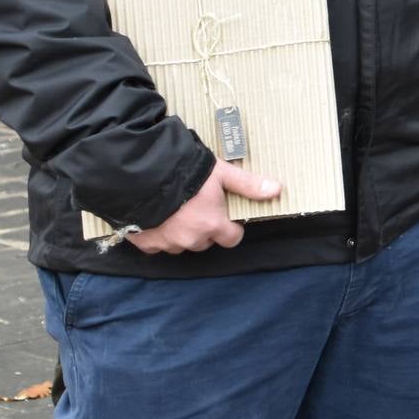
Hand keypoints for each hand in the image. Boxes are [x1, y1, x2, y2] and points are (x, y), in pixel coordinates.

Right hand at [127, 162, 281, 254]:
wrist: (141, 176)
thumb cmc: (185, 172)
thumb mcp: (222, 174)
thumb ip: (248, 185)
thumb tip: (277, 190)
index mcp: (213, 226)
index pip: (232, 239)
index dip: (231, 228)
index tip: (224, 215)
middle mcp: (191, 239)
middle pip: (206, 241)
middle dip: (205, 228)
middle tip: (198, 207)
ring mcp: (167, 243)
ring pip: (182, 244)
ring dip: (182, 233)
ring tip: (177, 210)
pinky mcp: (146, 243)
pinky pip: (158, 245)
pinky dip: (159, 235)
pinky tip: (158, 217)